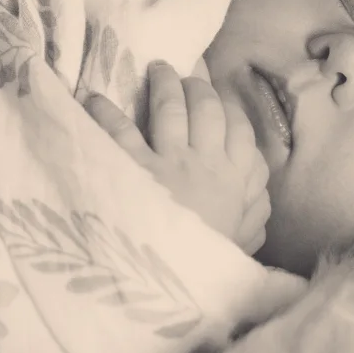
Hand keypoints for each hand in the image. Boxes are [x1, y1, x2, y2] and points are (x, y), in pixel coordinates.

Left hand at [84, 60, 269, 251]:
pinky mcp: (138, 170)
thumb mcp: (247, 237)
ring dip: (164, 84)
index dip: (227, 104)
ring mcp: (172, 163)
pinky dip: (106, 113)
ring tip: (157, 69)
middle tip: (188, 72)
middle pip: (207, 108)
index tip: (218, 91)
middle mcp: (207, 162)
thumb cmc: (216, 262)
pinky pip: (121, 132)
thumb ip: (254, 212)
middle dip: (198, 85)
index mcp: (236, 178)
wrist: (188, 284)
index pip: (238, 128)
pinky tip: (94, 100)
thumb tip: (259, 197)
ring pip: (171, 109)